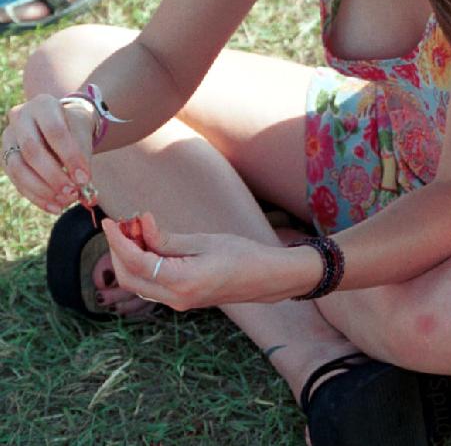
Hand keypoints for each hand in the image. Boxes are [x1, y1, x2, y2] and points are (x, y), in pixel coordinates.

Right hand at [2, 93, 93, 213]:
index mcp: (43, 104)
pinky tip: (54, 207)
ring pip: (18, 168)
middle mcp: (20, 117)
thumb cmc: (74, 128)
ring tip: (64, 202)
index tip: (85, 178)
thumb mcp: (82, 135)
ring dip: (42, 189)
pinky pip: (16, 180)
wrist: (62, 123)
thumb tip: (85, 187)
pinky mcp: (4, 157)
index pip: (55, 131)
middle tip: (72, 193)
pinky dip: (36, 196)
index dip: (70, 156)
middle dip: (53, 176)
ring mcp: (8, 137)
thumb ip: (82, 157)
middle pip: (32, 151)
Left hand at [103, 213, 318, 309]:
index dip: (119, 241)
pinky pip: (151, 285)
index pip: (137, 263)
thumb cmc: (242, 254)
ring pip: (138, 284)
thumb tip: (141, 224)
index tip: (111, 221)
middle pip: (130, 279)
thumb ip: (168, 238)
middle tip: (122, 224)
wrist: (266, 277)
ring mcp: (178, 303)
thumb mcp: (204, 241)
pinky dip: (143, 266)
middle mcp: (176, 299)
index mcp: (182, 282)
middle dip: (119, 251)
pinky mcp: (182, 299)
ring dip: (130, 259)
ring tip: (135, 231)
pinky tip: (150, 246)